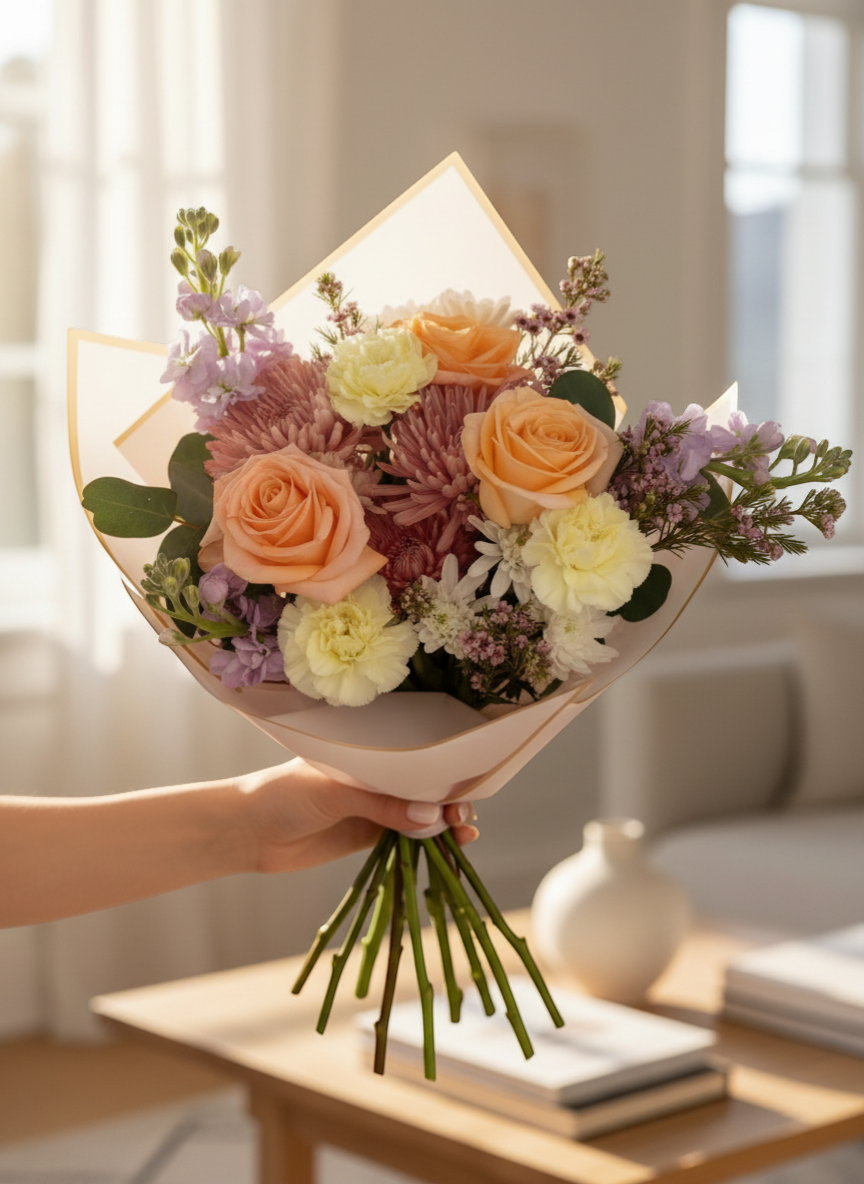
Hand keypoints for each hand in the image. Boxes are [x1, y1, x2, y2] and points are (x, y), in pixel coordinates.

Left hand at [239, 758, 478, 874]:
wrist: (246, 832)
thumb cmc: (281, 794)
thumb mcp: (333, 791)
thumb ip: (381, 803)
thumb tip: (432, 816)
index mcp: (369, 749)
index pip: (417, 753)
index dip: (444, 769)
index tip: (464, 785)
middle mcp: (377, 774)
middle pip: (426, 783)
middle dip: (451, 797)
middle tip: (462, 817)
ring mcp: (376, 804)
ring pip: (423, 812)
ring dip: (446, 822)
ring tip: (464, 834)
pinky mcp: (370, 834)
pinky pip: (409, 837)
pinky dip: (431, 842)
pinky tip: (450, 846)